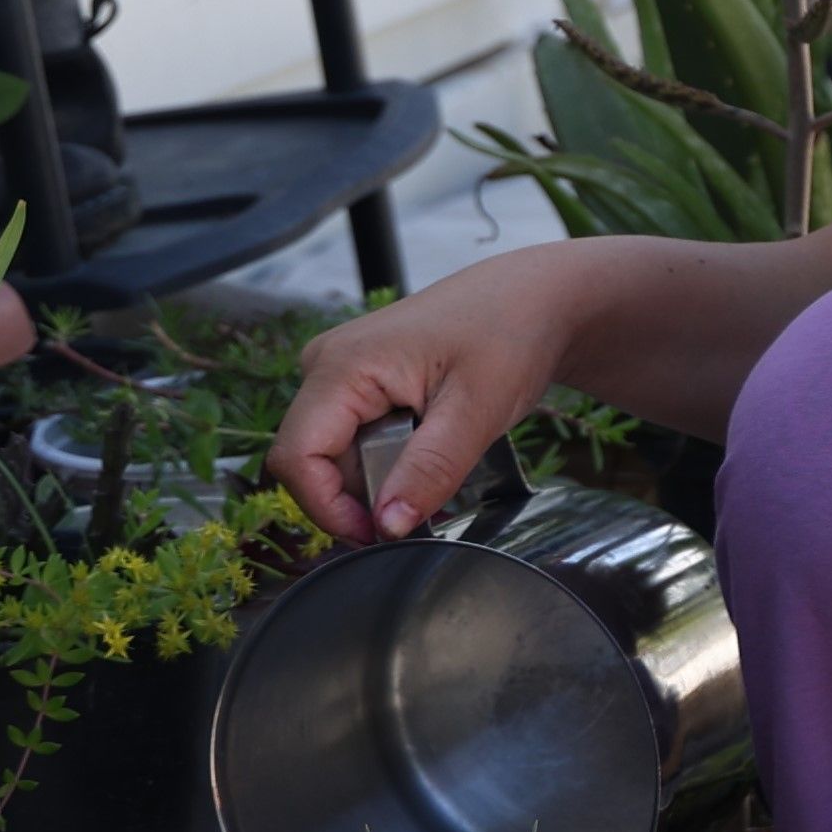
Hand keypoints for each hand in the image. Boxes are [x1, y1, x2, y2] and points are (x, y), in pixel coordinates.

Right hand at [263, 253, 584, 541]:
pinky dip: (386, 462)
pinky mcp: (358, 381)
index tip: (382, 533)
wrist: (535, 298)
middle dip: (360, 497)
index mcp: (343, 364)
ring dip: (378, 481)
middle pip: (312, 462)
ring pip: (334, 456)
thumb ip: (429, 470)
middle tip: (424, 505)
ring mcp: (340, 371)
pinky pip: (353, 440)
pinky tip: (427, 456)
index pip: (295, 458)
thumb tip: (386, 526)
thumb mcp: (477, 410)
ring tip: (436, 470)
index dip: (328, 509)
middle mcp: (327, 364)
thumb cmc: (510, 333)